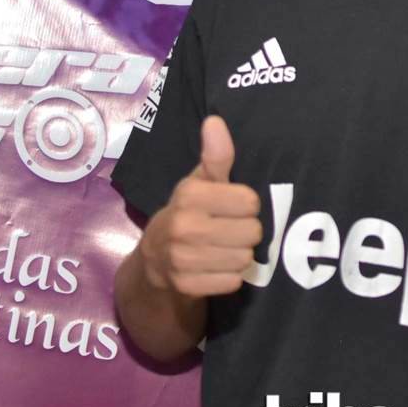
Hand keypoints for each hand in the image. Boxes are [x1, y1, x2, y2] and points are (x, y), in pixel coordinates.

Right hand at [140, 115, 262, 297]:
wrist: (155, 259)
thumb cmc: (188, 212)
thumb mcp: (200, 181)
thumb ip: (215, 154)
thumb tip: (215, 121)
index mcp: (190, 195)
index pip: (250, 201)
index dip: (245, 205)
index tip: (231, 207)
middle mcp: (184, 226)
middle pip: (252, 232)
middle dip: (245, 232)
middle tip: (227, 230)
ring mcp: (183, 258)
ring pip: (244, 259)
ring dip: (238, 255)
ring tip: (221, 248)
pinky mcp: (186, 285)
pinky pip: (232, 282)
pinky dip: (228, 277)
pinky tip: (214, 267)